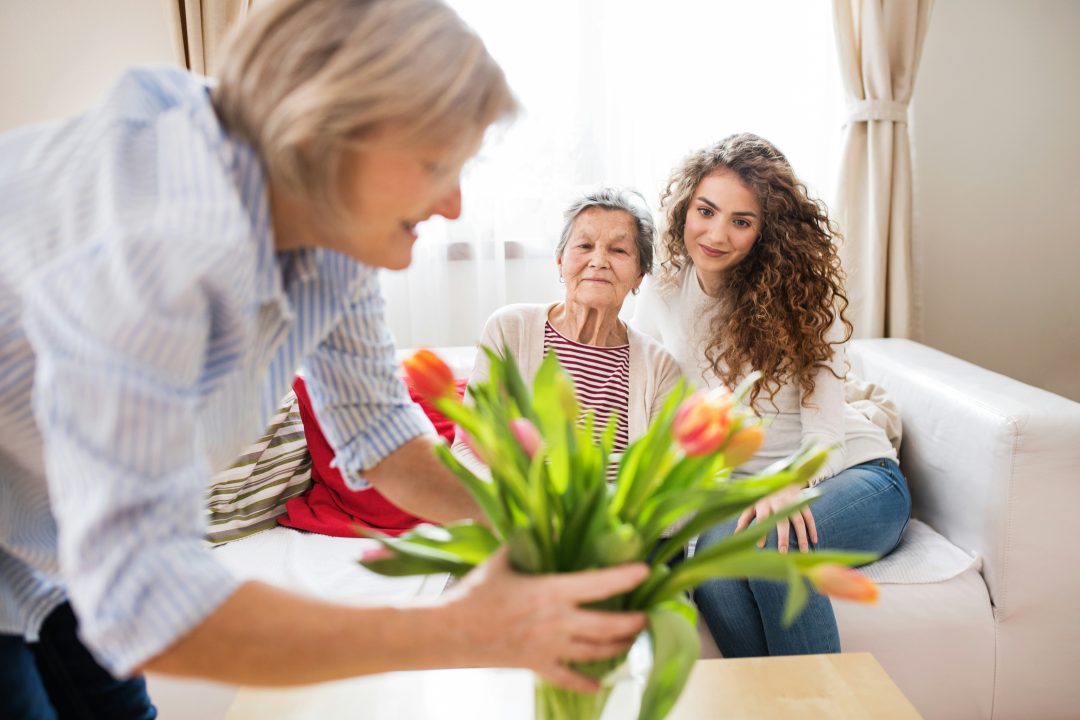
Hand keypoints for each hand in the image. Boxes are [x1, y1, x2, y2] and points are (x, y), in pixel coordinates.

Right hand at [442, 548, 648, 691]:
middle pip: (608, 627)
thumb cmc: (475, 592)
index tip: (645, 571)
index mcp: (551, 591)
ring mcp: (549, 647)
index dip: (626, 578)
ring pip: (596, 653)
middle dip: (633, 623)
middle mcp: (557, 622)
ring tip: (632, 641)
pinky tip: (600, 684)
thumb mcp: (503, 559)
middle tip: (646, 616)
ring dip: (619, 648)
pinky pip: (568, 678)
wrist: (450, 631)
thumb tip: (546, 522)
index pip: (600, 584)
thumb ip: (528, 541)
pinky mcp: (537, 665)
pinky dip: (586, 683)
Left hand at [734, 484, 816, 553]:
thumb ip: (745, 519)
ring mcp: (792, 501)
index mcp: (764, 503)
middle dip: (783, 537)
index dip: (762, 531)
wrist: (781, 478)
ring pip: (798, 520)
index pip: (763, 518)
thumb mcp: (752, 505)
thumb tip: (736, 535)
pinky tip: (814, 541)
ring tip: (803, 551)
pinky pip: (809, 516)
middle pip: (782, 520)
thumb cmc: (763, 497)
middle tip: (784, 552)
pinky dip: (812, 529)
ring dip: (802, 536)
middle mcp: (779, 502)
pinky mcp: (803, 502)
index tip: (761, 546)